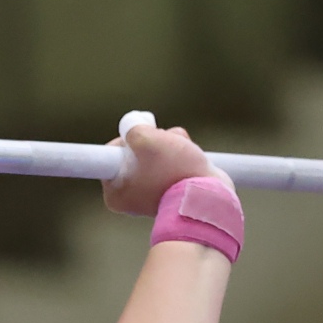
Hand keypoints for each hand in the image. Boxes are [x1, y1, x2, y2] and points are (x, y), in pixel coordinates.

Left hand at [102, 121, 227, 216]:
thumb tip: (132, 124)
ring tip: (183, 150)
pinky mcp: (173, 191)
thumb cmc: (174, 172)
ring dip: (170, 144)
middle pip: (136, 152)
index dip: (129, 137)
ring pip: (156, 155)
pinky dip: (180, 155)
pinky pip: (170, 164)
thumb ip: (132, 127)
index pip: (112, 153)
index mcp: (115, 194)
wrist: (209, 197)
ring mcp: (152, 196)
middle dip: (154, 141)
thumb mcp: (146, 140)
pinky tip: (191, 156)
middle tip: (165, 144)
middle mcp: (131, 198)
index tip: (142, 136)